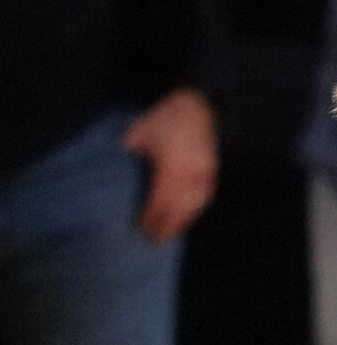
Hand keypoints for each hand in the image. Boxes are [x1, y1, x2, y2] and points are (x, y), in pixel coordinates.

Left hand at [122, 89, 217, 243]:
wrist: (196, 104)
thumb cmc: (165, 117)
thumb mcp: (139, 133)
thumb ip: (129, 155)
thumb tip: (116, 175)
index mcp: (171, 166)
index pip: (160, 201)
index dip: (150, 217)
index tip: (139, 227)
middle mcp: (190, 175)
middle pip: (178, 211)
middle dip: (166, 227)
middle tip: (154, 240)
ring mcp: (205, 176)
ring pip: (193, 208)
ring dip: (181, 223)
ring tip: (169, 233)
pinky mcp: (212, 174)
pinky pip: (204, 200)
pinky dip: (193, 211)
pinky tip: (185, 218)